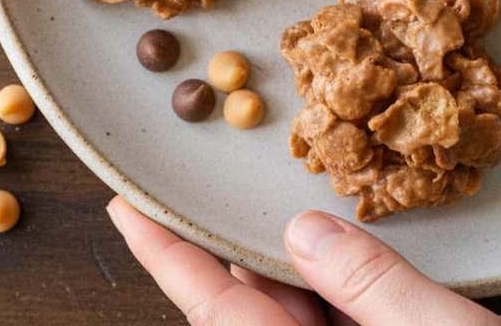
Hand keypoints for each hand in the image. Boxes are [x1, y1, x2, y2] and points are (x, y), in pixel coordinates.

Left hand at [106, 196, 500, 325]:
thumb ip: (376, 290)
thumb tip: (307, 231)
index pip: (216, 312)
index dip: (166, 256)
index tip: (124, 210)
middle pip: (254, 314)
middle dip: (240, 251)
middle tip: (225, 188)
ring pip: (300, 320)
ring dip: (297, 269)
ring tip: (291, 214)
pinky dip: (342, 294)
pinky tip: (347, 259)